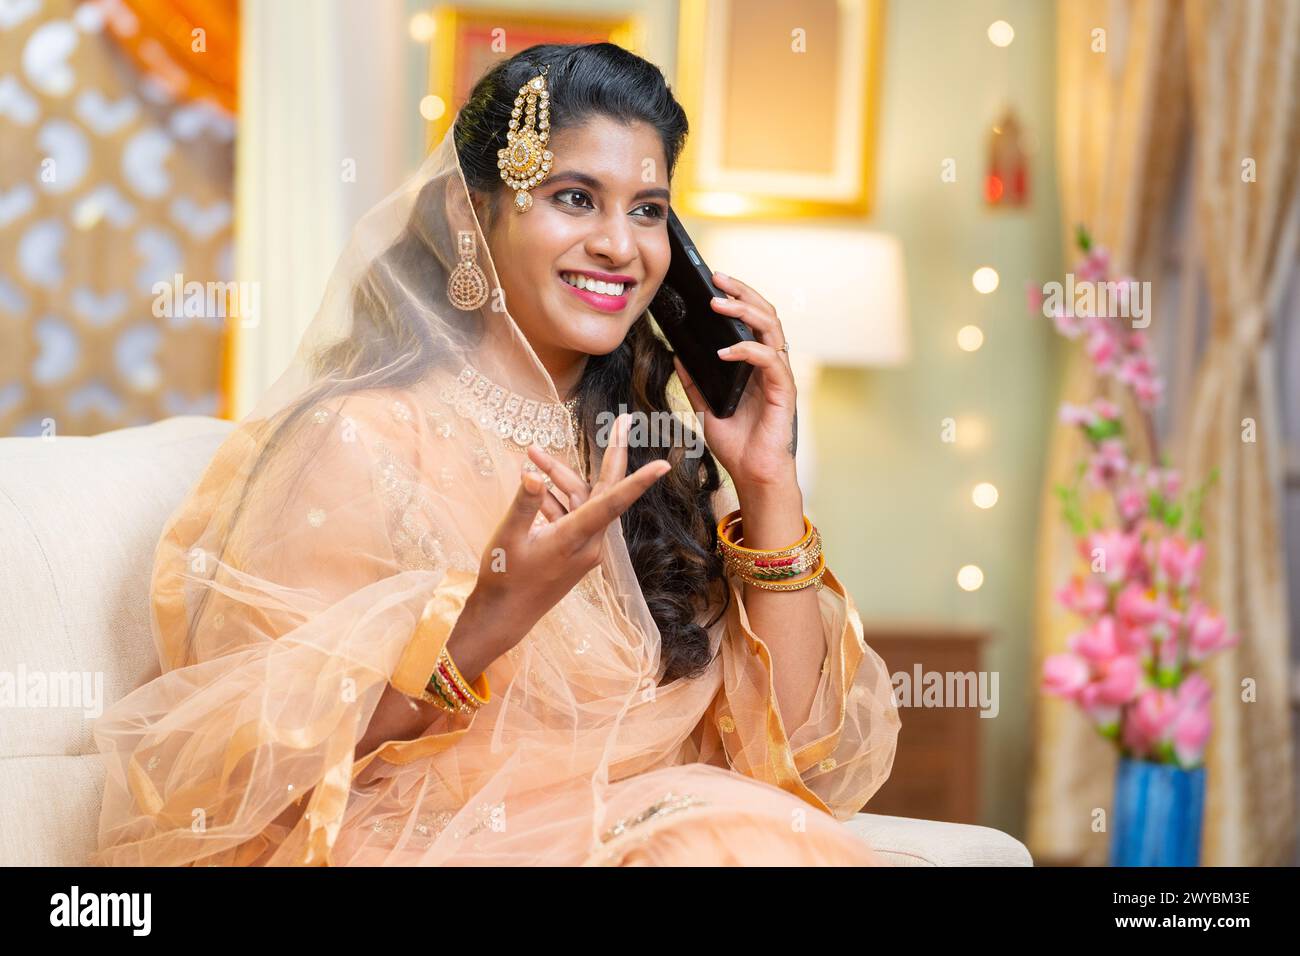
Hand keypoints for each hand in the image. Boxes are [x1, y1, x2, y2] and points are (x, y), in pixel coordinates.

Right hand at [458, 413, 669, 663]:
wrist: (504, 616)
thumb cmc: (503, 578)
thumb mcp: (507, 538)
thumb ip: (523, 504)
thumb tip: (533, 474)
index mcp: (575, 538)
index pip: (613, 503)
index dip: (638, 482)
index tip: (663, 465)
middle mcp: (588, 543)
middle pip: (604, 490)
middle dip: (612, 453)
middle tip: (625, 421)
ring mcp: (584, 547)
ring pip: (580, 499)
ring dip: (559, 476)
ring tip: (531, 452)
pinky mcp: (576, 550)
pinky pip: (572, 514)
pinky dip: (554, 499)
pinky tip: (532, 487)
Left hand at [672, 271, 797, 493]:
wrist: (752, 474)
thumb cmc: (736, 443)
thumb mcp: (705, 407)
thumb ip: (694, 381)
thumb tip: (677, 354)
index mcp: (755, 365)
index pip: (751, 320)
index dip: (736, 297)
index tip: (712, 283)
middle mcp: (770, 364)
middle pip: (765, 314)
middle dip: (742, 292)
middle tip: (717, 278)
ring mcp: (779, 375)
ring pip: (771, 329)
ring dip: (744, 312)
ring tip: (718, 304)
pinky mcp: (783, 391)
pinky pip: (770, 360)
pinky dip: (747, 351)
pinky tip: (724, 352)